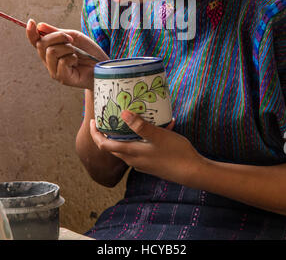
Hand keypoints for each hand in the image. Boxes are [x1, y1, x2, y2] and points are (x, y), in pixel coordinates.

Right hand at [26, 19, 108, 88]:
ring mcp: (54, 71)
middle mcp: (49, 61)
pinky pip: (62, 62)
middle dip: (57, 36)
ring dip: (67, 48)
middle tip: (71, 39)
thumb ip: (57, 32)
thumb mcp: (74, 37)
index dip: (31, 32)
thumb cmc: (89, 52)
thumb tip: (40, 26)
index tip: (31, 22)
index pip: (36, 41)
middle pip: (41, 44)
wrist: (103, 66)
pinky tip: (77, 62)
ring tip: (75, 53)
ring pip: (51, 52)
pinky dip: (72, 58)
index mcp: (51, 50)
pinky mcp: (62, 78)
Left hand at [90, 110, 204, 186]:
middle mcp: (134, 160)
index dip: (95, 133)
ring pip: (126, 147)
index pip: (104, 145)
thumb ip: (140, 126)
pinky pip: (139, 149)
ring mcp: (143, 163)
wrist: (193, 172)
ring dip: (124, 134)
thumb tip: (123, 113)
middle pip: (113, 147)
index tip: (92, 120)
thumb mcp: (158, 136)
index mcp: (131, 153)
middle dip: (107, 132)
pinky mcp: (151, 163)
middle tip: (109, 117)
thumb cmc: (176, 153)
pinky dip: (140, 138)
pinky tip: (155, 127)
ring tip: (130, 118)